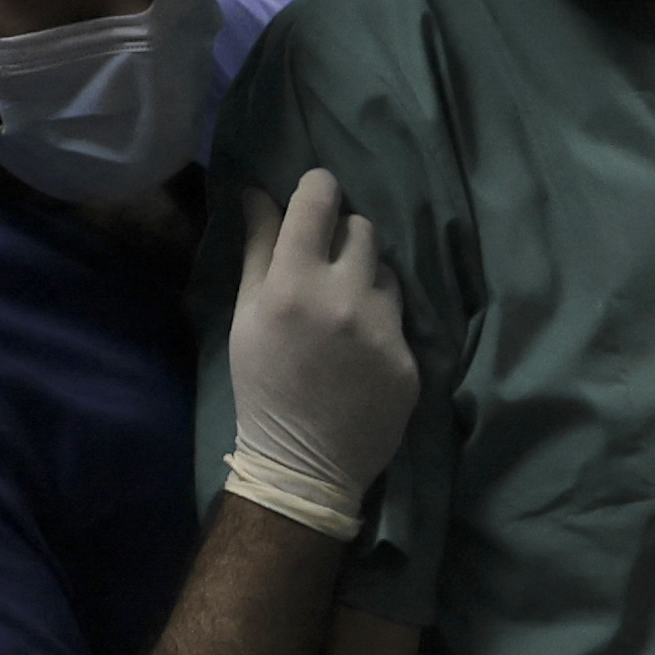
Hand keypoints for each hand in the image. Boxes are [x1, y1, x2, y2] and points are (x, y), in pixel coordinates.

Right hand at [220, 167, 416, 529]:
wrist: (303, 465)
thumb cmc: (263, 386)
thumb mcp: (247, 315)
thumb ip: (259, 248)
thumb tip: (259, 191)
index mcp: (293, 283)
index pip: (319, 198)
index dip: (318, 189)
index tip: (314, 198)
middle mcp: (342, 297)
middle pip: (362, 227)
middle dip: (343, 236)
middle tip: (326, 264)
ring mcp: (382, 330)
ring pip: (385, 270)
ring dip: (367, 278)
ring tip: (345, 312)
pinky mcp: (408, 359)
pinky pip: (398, 317)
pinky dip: (380, 323)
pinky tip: (361, 351)